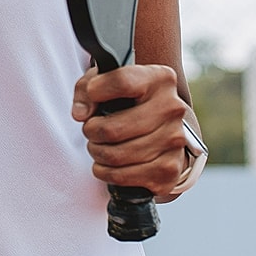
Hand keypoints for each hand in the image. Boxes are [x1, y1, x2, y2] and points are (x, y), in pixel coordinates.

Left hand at [72, 64, 196, 199]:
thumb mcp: (105, 82)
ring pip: (116, 155)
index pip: (123, 82)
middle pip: (113, 129)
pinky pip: (124, 176)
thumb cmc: (127, 101)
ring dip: (97, 153)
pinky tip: (107, 164)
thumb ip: (86, 90)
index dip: (96, 91)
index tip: (91, 95)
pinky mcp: (170, 169)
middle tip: (91, 130)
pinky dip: (107, 173)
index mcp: (159, 79)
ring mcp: (175, 140)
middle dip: (91, 132)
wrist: (159, 126)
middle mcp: (172, 108)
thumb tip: (80, 114)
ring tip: (98, 146)